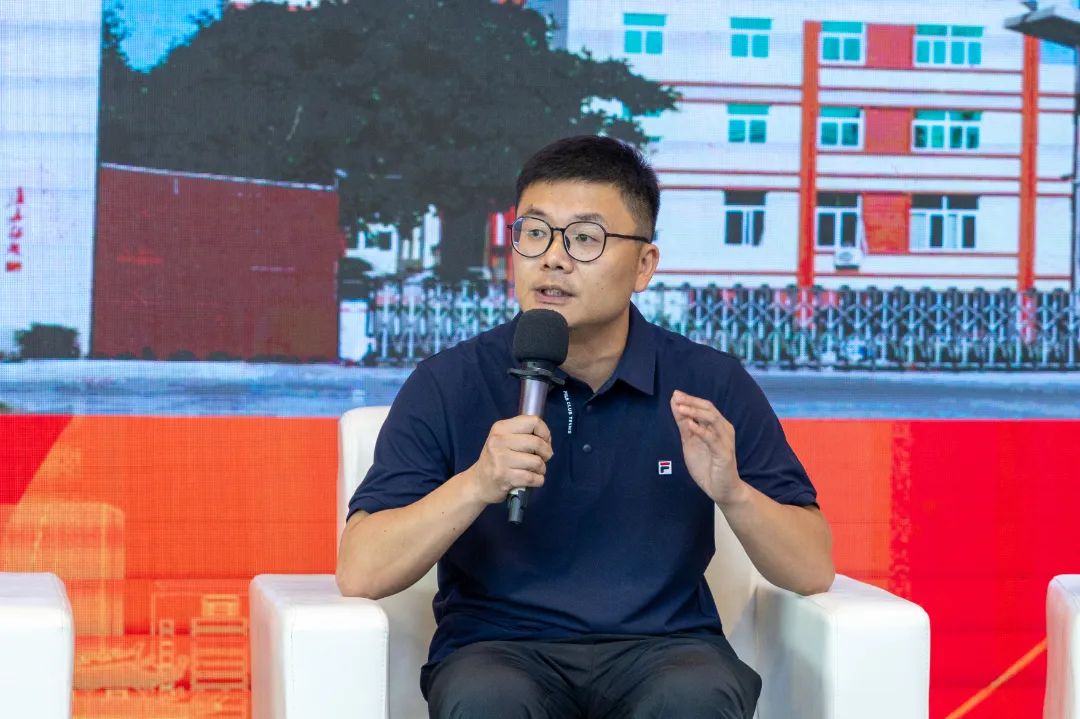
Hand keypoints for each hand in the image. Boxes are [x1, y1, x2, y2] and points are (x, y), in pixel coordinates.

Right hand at [466, 415, 552, 504]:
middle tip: (542, 459)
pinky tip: (532, 480)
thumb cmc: (497, 459)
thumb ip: (524, 434)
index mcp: (501, 428)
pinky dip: (538, 480)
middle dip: (546, 453)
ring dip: (541, 469)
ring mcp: (500, 459)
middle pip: (537, 443)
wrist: (478, 483)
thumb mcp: (504, 439)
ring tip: (535, 470)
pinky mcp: (503, 476)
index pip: (533, 422)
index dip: (545, 433)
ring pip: (536, 462)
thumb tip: (547, 439)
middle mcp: (499, 441)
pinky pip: (532, 478)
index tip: (543, 442)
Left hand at [671, 390, 745, 506]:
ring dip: (695, 412)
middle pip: (709, 409)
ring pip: (712, 420)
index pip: (705, 406)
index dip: (690, 399)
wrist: (721, 489)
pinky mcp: (724, 453)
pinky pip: (712, 439)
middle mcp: (723, 429)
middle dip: (692, 402)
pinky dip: (701, 430)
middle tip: (677, 397)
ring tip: (681, 408)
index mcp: (717, 425)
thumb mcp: (690, 442)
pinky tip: (690, 425)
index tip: (675, 393)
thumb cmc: (707, 465)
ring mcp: (725, 441)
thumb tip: (675, 404)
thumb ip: (684, 424)